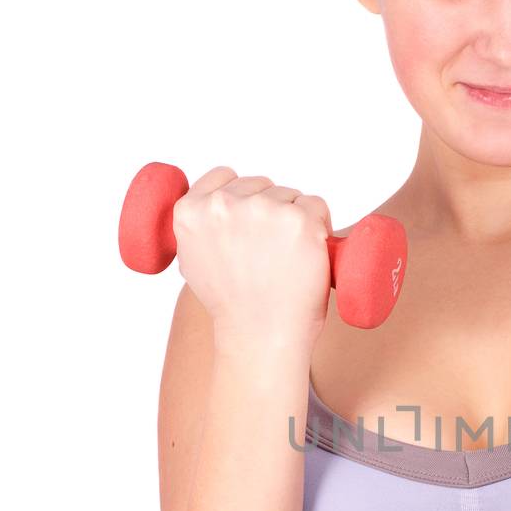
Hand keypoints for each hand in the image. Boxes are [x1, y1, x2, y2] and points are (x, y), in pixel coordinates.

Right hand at [171, 167, 334, 351]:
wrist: (260, 335)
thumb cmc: (232, 304)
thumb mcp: (193, 260)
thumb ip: (199, 226)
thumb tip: (212, 203)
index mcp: (191, 211)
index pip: (223, 175)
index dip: (241, 195)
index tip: (249, 220)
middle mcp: (224, 205)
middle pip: (261, 185)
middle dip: (270, 210)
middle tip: (269, 253)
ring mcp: (263, 209)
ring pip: (290, 196)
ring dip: (295, 219)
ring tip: (286, 259)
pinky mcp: (300, 220)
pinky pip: (316, 206)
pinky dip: (319, 226)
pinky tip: (307, 254)